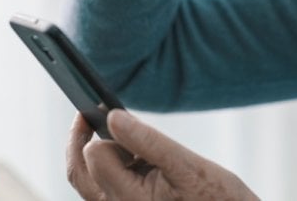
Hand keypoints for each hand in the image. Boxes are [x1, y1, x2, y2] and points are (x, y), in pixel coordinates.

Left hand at [67, 110, 259, 200]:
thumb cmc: (216, 198)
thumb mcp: (186, 165)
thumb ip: (147, 141)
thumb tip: (113, 116)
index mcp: (129, 200)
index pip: (95, 156)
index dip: (101, 130)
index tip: (107, 106)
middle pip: (79, 172)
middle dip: (80, 139)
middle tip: (87, 111)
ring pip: (89, 180)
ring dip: (98, 152)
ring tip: (120, 131)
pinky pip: (106, 187)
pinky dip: (113, 165)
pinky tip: (134, 155)